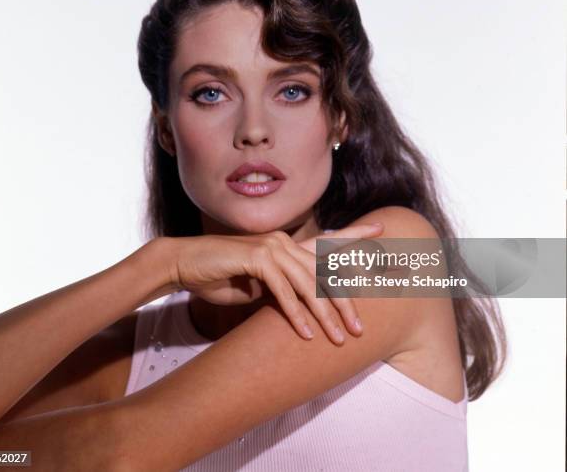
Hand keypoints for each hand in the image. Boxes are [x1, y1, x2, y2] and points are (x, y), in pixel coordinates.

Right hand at [167, 222, 383, 344]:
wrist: (185, 264)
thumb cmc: (220, 275)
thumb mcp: (256, 285)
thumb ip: (280, 289)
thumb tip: (300, 305)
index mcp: (286, 246)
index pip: (326, 241)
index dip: (355, 235)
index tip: (382, 229)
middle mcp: (284, 243)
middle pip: (325, 271)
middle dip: (345, 301)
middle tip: (361, 327)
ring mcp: (272, 248)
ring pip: (309, 283)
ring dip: (324, 314)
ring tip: (339, 339)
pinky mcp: (257, 258)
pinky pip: (283, 291)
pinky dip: (296, 314)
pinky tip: (307, 333)